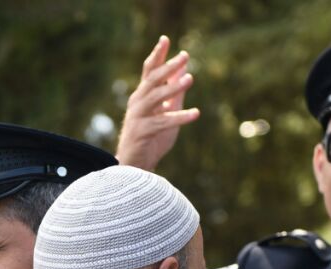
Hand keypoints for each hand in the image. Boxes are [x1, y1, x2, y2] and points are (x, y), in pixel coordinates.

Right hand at [115, 35, 199, 170]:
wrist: (134, 167)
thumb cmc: (151, 140)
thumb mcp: (167, 113)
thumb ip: (174, 94)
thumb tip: (184, 72)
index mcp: (142, 96)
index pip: (149, 71)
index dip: (157, 55)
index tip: (165, 39)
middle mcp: (137, 103)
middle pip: (152, 79)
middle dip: (168, 66)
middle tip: (184, 56)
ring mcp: (138, 117)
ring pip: (155, 97)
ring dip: (173, 87)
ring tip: (190, 78)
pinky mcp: (142, 132)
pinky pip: (163, 122)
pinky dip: (179, 117)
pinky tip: (195, 113)